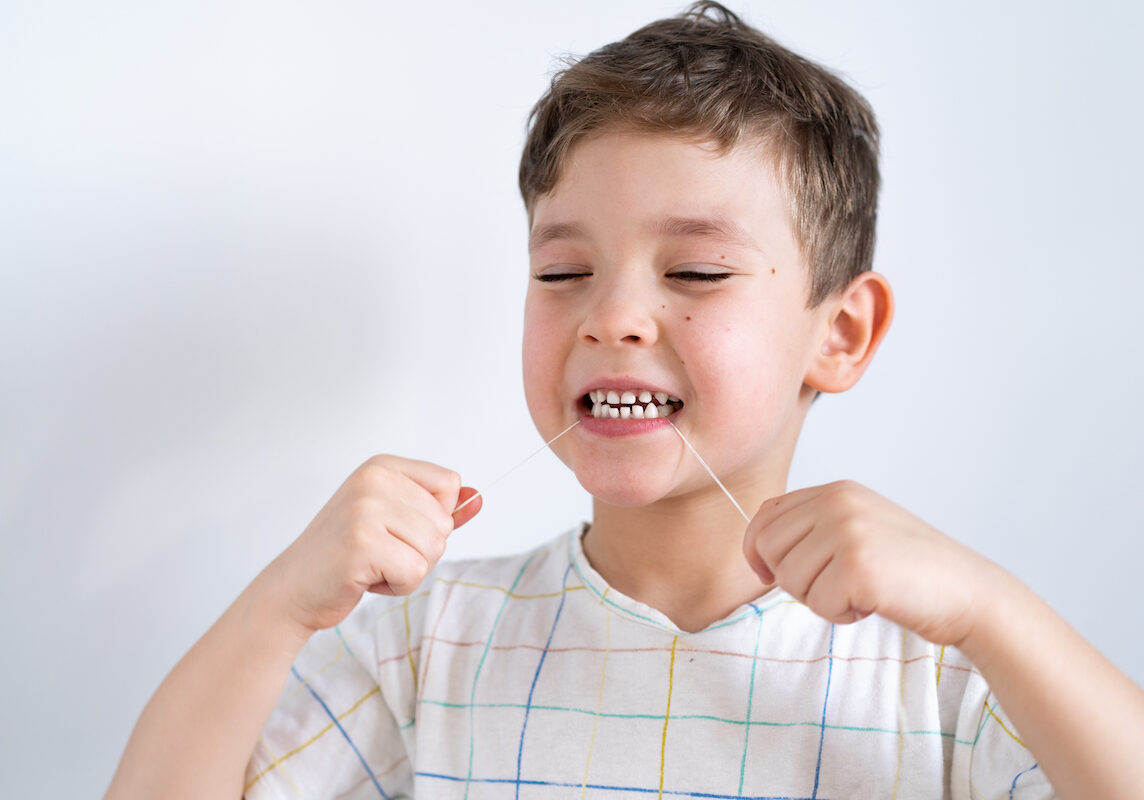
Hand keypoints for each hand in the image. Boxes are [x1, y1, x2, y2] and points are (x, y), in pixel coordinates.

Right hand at [257, 455, 481, 638]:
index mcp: (382, 466)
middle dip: (421, 550)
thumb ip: (438, 509)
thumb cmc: (346, 554)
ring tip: (372, 565)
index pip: (450, 485)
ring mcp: (365, 510)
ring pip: (433, 549)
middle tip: (379, 553)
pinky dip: (397, 587)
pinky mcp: (361, 544)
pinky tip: (366, 579)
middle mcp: (373, 480)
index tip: (397, 528)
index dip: (435, 518)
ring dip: (409, 570)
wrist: (293, 588)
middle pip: (444, 522)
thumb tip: (479, 497)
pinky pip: (414, 573)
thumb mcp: (395, 522)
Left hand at [742, 480, 1011, 646]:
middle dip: (791, 579)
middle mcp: (838, 502)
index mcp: (836, 491)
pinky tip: (874, 603)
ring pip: (789, 580)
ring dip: (820, 599)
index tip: (768, 574)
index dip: (757, 549)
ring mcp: (847, 531)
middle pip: (768, 548)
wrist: (968, 592)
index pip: (765, 514)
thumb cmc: (910, 571)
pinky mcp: (857, 566)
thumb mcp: (856, 531)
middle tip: (834, 586)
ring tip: (860, 591)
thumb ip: (812, 529)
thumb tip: (757, 551)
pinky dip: (841, 615)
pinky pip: (818, 604)